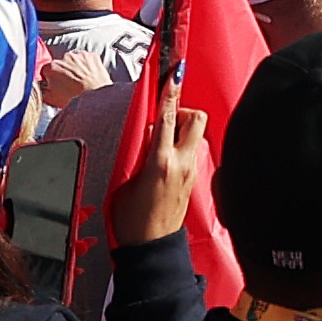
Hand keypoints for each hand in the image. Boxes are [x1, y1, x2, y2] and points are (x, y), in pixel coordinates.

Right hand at [36, 52, 109, 114]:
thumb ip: (42, 90)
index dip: (49, 78)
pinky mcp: (92, 55)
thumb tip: (42, 87)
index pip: (46, 70)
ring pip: (73, 59)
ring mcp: (79, 55)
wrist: (95, 98)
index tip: (54, 83)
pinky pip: (86, 58)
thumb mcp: (50, 99)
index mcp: (52, 67)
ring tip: (80, 80)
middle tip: (68, 83)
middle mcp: (65, 57)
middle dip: (62, 71)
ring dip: (75, 66)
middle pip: (60, 63)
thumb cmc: (73, 100)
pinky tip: (88, 75)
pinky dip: (87, 64)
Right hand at [122, 101, 210, 239]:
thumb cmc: (131, 219)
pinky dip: (182, 145)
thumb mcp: (126, 180)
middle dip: (181, 110)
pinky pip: (192, 150)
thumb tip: (148, 130)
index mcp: (161, 162)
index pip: (168, 117)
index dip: (170, 92)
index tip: (173, 73)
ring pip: (196, 133)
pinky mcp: (194, 179)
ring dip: (182, 128)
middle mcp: (182, 163)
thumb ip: (139, 151)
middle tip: (163, 120)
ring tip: (161, 142)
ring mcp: (192, 171)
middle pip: (195, 118)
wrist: (151, 247)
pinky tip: (166, 158)